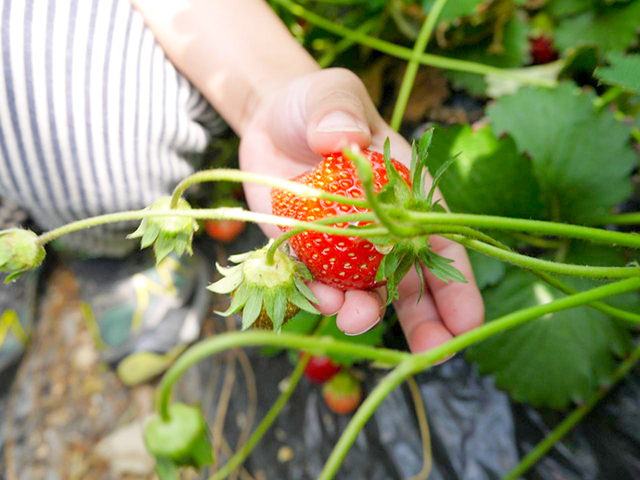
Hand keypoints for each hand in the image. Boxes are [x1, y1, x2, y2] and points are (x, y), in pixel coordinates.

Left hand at [240, 68, 483, 352]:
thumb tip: (344, 137)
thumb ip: (340, 110)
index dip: (458, 284)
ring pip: (365, 291)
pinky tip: (319, 302)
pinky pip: (316, 282)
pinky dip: (319, 297)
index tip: (468, 322)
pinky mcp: (305, 251)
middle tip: (433, 354)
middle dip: (425, 322)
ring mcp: (343, 246)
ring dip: (365, 312)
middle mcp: (380, 229)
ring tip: (355, 321)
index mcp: (406, 194)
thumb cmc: (317, 106)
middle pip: (411, 281)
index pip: (440, 242)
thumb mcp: (333, 95)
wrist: (272, 122)